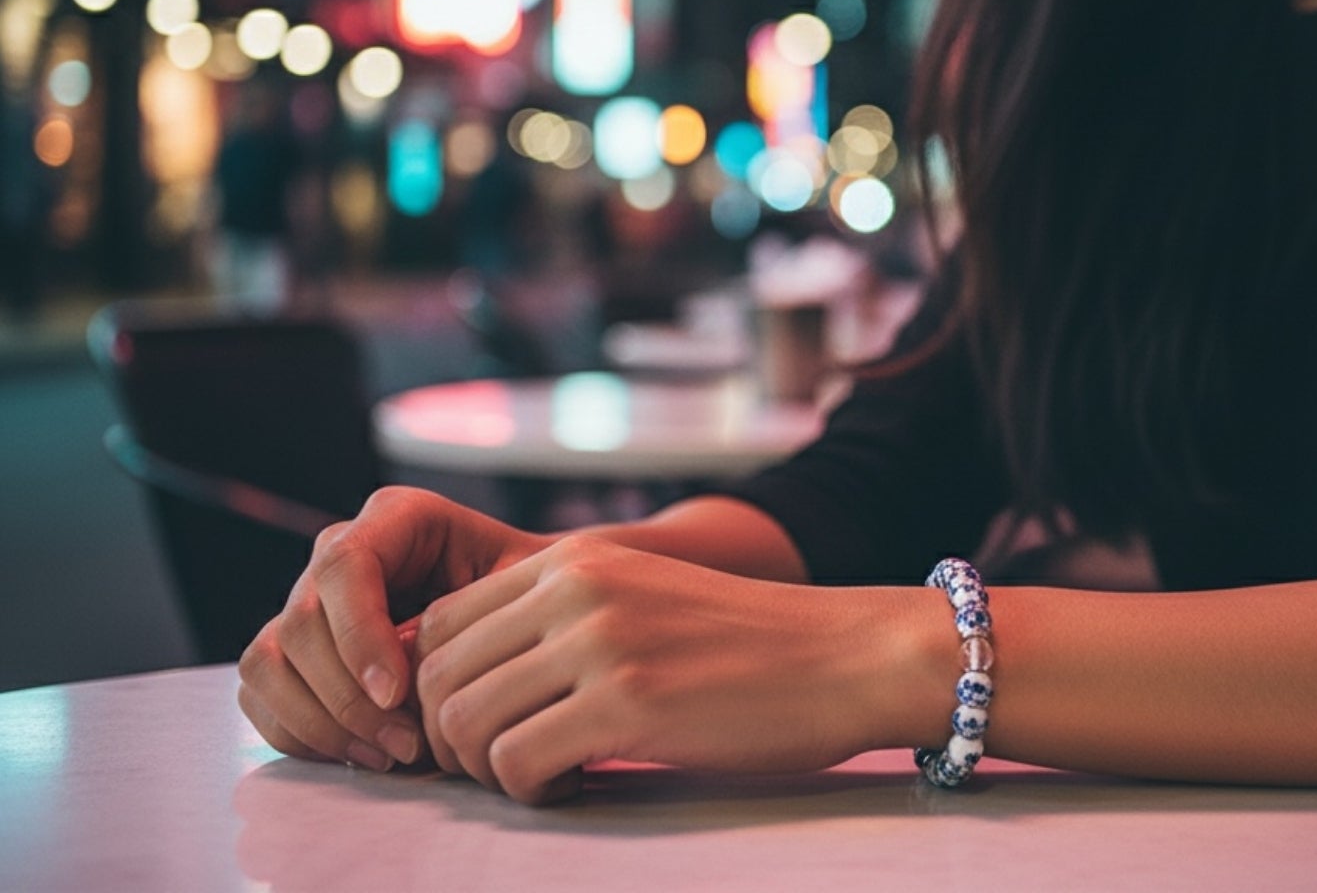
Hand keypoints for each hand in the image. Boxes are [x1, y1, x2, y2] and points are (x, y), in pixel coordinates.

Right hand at [238, 487, 546, 771]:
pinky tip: (365, 756)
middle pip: (300, 624)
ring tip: (391, 755)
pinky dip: (303, 734)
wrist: (529, 617)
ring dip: (322, 722)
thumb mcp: (534, 586)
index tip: (398, 694)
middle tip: (408, 745)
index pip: (344, 565)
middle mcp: (341, 553)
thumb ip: (496, 604)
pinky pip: (263, 695)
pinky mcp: (295, 653)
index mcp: (397, 518)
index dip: (359, 635)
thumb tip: (434, 662)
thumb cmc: (539, 597)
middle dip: (347, 697)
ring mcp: (310, 603)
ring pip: (268, 663)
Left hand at [412, 536, 942, 803]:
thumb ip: (564, 621)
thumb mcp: (643, 601)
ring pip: (464, 722)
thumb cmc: (751, 647)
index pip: (441, 623)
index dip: (439, 688)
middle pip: (436, 675)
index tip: (482, 727)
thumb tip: (478, 684)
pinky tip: (576, 786)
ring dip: (486, 770)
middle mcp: (575, 590)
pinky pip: (517, 762)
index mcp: (575, 559)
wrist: (846, 657)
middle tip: (502, 767)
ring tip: (543, 776)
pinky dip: (531, 791)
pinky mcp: (626, 703)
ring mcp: (598, 643)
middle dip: (449, 738)